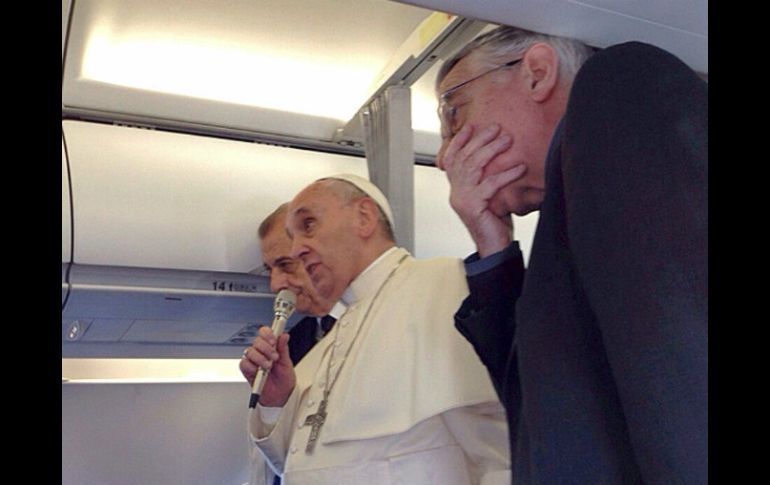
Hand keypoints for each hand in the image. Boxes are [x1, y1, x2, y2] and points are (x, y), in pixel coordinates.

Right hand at [239, 326, 295, 406]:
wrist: (281, 395)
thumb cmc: (284, 379)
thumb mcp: (286, 362)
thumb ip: (283, 348)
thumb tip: (284, 335)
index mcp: (270, 347)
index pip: (264, 333)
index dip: (267, 333)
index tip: (273, 340)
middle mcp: (260, 352)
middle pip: (256, 341)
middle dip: (266, 348)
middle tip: (274, 357)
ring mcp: (253, 361)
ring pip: (249, 352)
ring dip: (260, 358)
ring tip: (269, 366)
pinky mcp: (247, 371)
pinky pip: (244, 364)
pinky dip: (251, 367)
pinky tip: (259, 371)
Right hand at [437, 124, 526, 256]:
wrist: (494, 249)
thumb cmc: (495, 223)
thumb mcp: (489, 196)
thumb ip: (487, 179)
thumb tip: (501, 155)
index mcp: (457, 188)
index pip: (451, 159)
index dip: (459, 141)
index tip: (470, 126)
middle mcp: (456, 192)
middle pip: (464, 158)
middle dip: (480, 140)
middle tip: (496, 128)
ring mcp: (462, 199)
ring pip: (474, 166)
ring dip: (491, 150)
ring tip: (507, 140)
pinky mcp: (473, 207)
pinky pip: (490, 184)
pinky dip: (506, 174)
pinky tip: (519, 168)